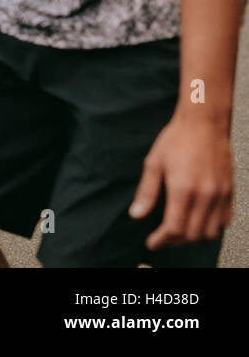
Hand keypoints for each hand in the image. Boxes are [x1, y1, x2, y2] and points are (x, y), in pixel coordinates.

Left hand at [129, 112, 233, 247]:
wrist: (204, 123)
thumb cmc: (176, 140)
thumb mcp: (153, 163)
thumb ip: (146, 192)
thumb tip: (136, 215)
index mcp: (183, 188)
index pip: (174, 228)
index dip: (162, 239)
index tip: (152, 242)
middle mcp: (205, 195)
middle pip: (192, 234)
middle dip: (175, 241)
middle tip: (162, 238)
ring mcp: (220, 194)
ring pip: (210, 232)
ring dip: (193, 237)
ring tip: (178, 232)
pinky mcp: (230, 191)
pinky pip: (224, 220)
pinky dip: (211, 227)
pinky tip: (198, 221)